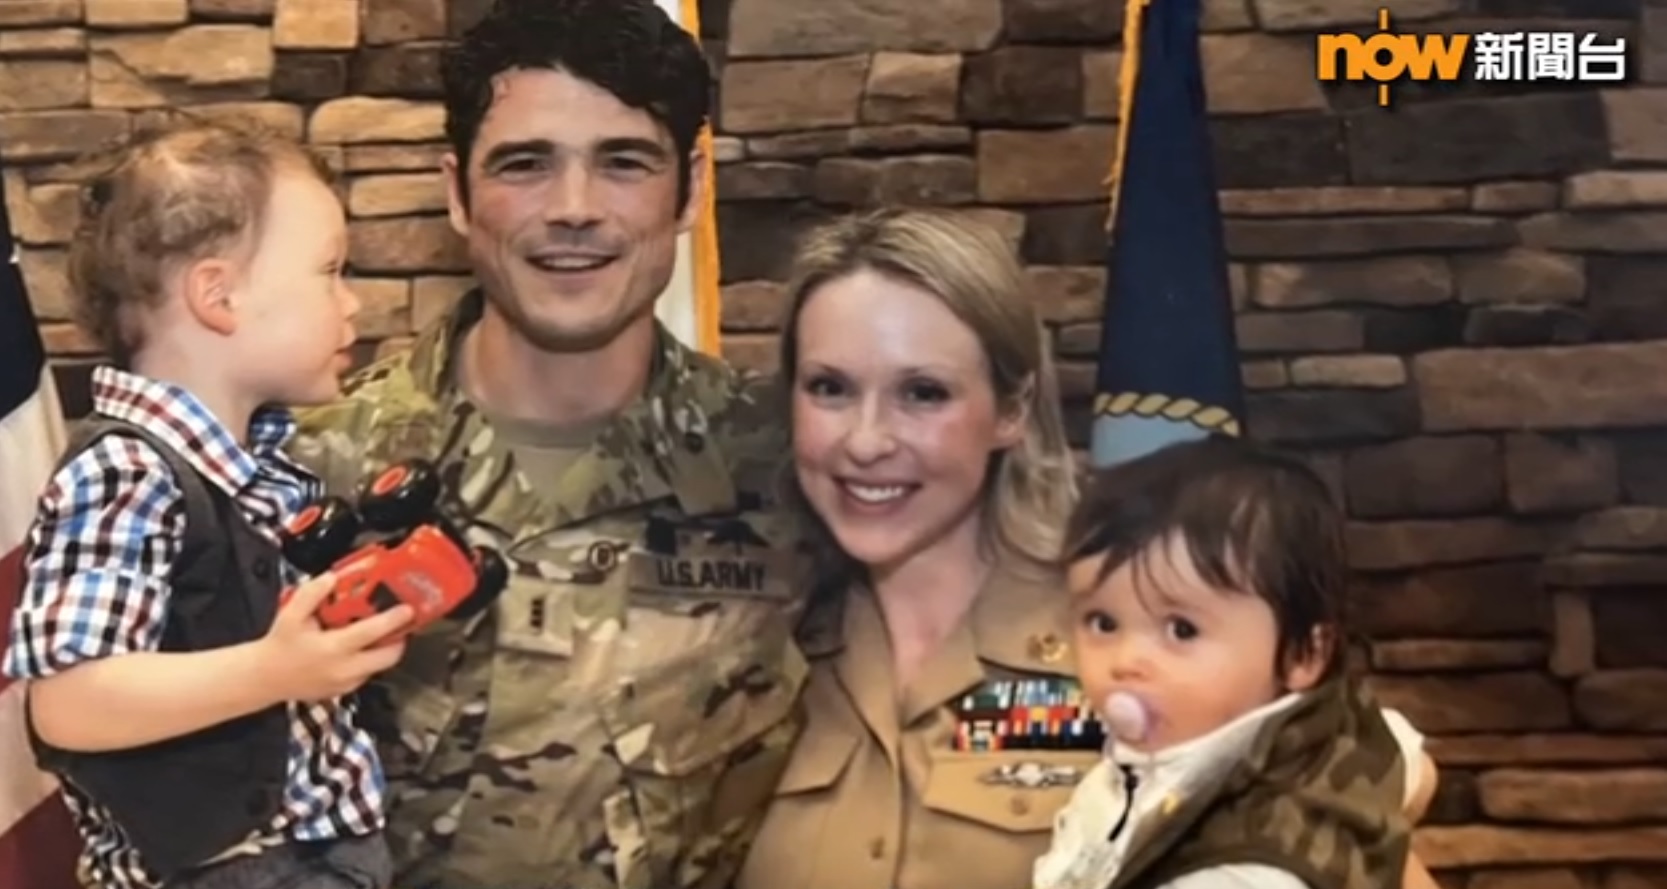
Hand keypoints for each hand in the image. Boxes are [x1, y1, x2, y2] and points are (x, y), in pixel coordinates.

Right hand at [259, 572, 414, 702]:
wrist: (265, 678)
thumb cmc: (280, 645)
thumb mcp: (291, 614)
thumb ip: (312, 594)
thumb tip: (333, 578)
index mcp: (334, 648)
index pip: (373, 633)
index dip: (393, 620)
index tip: (408, 609)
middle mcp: (345, 669)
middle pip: (389, 657)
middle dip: (399, 638)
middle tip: (399, 622)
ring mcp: (346, 684)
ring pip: (380, 666)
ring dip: (385, 649)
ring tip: (381, 632)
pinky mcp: (345, 692)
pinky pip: (367, 674)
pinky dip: (370, 660)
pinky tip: (360, 647)